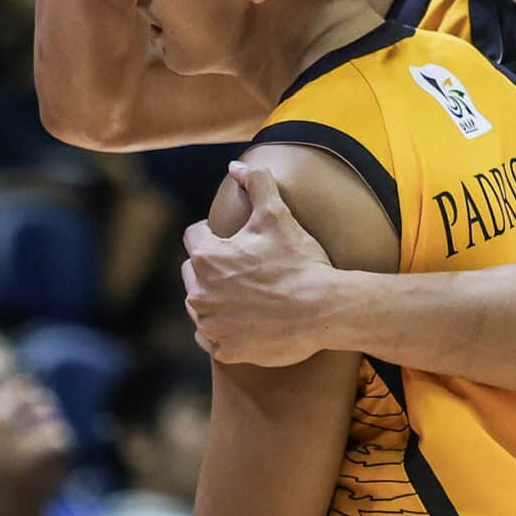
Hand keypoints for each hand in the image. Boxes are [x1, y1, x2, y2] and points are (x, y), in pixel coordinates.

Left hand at [181, 163, 338, 366]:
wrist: (323, 309)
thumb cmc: (299, 262)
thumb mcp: (278, 215)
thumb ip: (256, 183)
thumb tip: (235, 165)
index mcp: (206, 257)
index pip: (194, 236)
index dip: (214, 234)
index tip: (233, 240)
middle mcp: (200, 293)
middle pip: (192, 273)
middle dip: (211, 269)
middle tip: (241, 270)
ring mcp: (211, 325)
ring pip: (200, 307)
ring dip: (214, 300)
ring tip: (245, 297)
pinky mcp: (225, 350)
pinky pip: (211, 339)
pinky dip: (223, 332)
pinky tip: (245, 323)